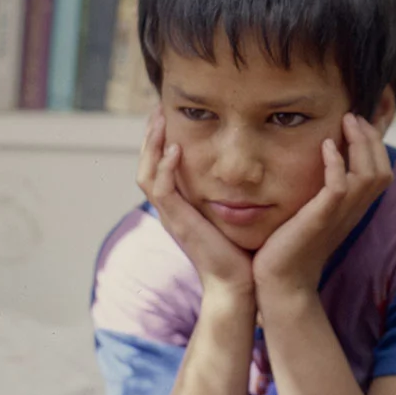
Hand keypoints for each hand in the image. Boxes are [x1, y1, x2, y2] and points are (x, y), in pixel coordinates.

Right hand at [137, 109, 255, 298]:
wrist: (238, 285)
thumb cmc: (242, 252)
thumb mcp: (233, 214)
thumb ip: (232, 193)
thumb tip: (249, 170)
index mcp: (180, 206)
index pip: (159, 167)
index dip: (160, 142)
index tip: (169, 115)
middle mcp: (170, 210)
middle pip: (146, 165)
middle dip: (150, 136)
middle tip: (157, 109)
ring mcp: (171, 217)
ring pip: (146, 174)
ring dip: (151, 145)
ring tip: (158, 120)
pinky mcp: (178, 223)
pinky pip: (162, 190)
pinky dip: (165, 169)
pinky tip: (175, 149)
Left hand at [252, 113, 393, 301]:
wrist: (280, 283)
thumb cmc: (290, 247)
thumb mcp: (312, 214)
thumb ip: (321, 193)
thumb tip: (318, 167)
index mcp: (354, 210)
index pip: (382, 172)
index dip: (376, 145)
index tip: (359, 123)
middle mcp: (353, 212)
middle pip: (382, 169)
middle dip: (371, 138)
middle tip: (353, 116)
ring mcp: (339, 216)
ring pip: (368, 174)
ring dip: (359, 144)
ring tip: (345, 122)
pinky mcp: (320, 219)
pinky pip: (339, 187)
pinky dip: (337, 163)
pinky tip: (326, 146)